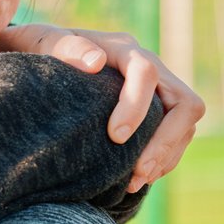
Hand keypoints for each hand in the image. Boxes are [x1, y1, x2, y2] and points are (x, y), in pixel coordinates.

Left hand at [0, 24, 204, 191]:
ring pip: (185, 124)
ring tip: (133, 182)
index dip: (137, 106)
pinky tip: (135, 178)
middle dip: (165, 141)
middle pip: (185, 103)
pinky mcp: (156, 111)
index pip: (146, 72)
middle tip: (136, 172)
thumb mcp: (40, 42)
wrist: (41, 56)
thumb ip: (63, 47)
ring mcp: (157, 91)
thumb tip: (95, 62)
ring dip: (165, 156)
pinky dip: (162, 160)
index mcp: (121, 49)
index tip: (114, 137)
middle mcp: (149, 67)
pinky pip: (177, 137)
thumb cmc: (37, 50)